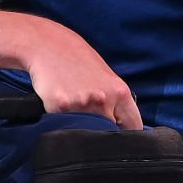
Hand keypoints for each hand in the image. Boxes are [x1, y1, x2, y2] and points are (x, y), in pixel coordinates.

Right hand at [24, 28, 143, 128]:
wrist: (48, 46)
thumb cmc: (78, 60)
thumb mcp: (106, 78)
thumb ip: (116, 103)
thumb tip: (122, 128)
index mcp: (119, 92)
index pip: (133, 126)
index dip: (128, 133)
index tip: (121, 136)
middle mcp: (103, 100)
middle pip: (109, 131)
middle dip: (102, 128)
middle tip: (90, 113)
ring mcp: (81, 105)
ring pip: (86, 130)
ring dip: (81, 124)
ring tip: (74, 103)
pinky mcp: (60, 108)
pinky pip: (64, 124)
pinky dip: (62, 118)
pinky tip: (61, 101)